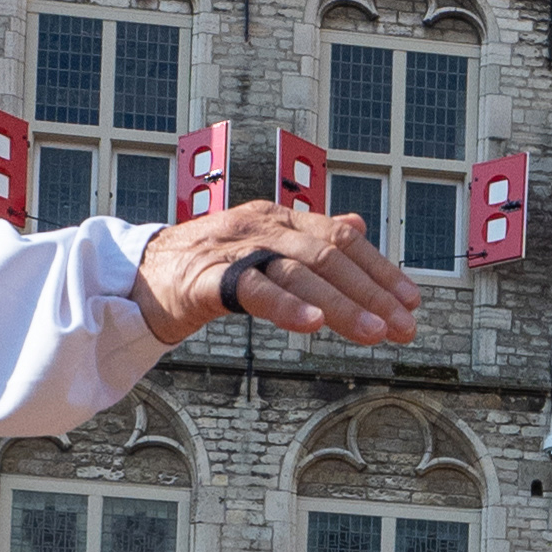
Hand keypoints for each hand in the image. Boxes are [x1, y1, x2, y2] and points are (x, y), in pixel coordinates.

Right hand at [131, 200, 421, 351]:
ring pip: (299, 271)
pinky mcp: (206, 278)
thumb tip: (355, 223)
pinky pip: (252, 290)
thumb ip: (309, 237)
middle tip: (404, 327)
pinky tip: (313, 326)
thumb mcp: (263, 243)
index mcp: (281, 217)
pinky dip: (286, 307)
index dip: (380, 270)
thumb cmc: (205, 262)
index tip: (411, 302)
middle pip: (329, 255)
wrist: (140, 272)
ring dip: (343, 304)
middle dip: (372, 292)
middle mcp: (264, 226)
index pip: (342, 238)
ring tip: (374, 333)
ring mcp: (236, 249)